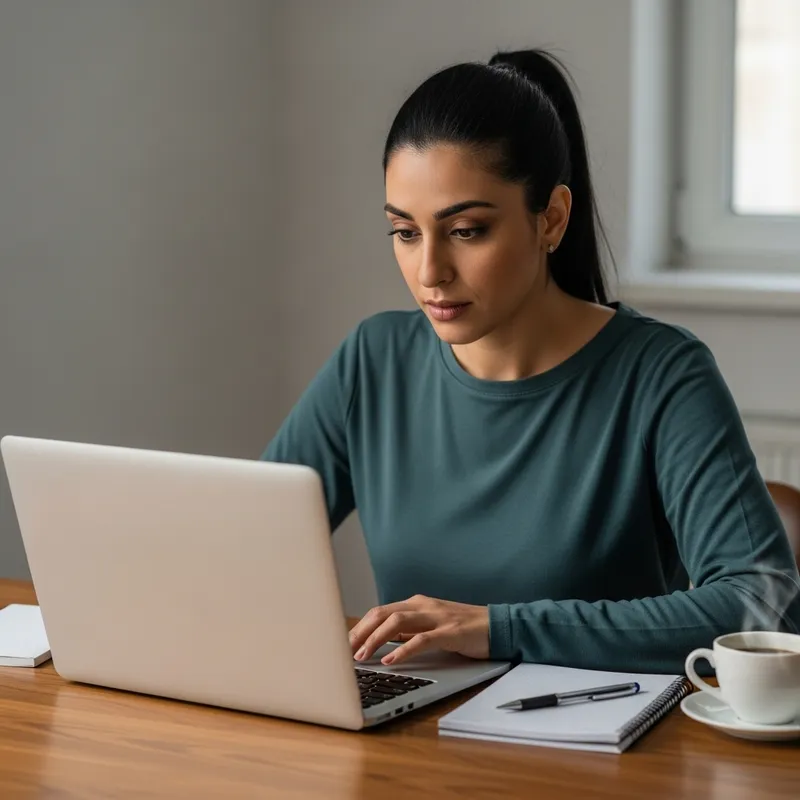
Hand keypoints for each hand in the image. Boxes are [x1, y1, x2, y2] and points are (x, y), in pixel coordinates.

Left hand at [348, 594, 489, 665]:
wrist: (498, 625)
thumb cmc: (463, 629)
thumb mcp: (431, 627)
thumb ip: (408, 631)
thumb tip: (381, 644)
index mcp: (416, 604)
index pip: (379, 612)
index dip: (359, 627)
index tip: (341, 643)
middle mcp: (423, 606)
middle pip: (383, 613)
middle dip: (360, 632)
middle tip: (343, 651)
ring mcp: (437, 617)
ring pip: (398, 622)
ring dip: (376, 639)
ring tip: (362, 656)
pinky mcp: (450, 632)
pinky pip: (422, 639)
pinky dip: (404, 649)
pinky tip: (391, 659)